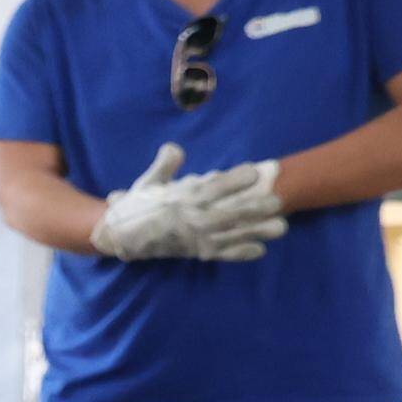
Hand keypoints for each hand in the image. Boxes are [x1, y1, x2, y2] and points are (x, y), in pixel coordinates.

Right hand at [92, 146, 276, 261]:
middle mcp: (191, 218)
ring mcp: (195, 237)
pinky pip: (221, 253)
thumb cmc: (137, 205)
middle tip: (278, 200)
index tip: (255, 172)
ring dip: (257, 231)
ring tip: (281, 227)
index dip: (234, 180)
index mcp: (181, 198)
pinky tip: (260, 250)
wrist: (119, 236)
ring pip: (231, 234)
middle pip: (228, 212)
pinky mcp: (196, 252)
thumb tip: (174, 148)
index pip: (212, 187)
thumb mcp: (148, 182)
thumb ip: (165, 165)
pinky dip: (240, 253)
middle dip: (254, 207)